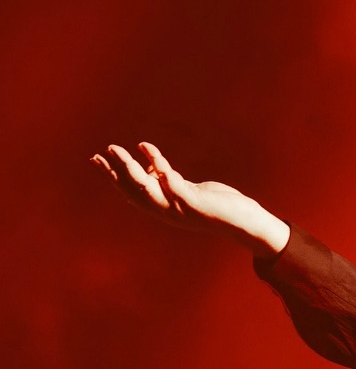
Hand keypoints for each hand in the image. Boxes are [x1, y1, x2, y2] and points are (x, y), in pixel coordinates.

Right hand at [91, 142, 289, 255]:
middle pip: (132, 191)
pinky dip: (156, 162)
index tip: (97, 160)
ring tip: (115, 149)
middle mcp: (167, 211)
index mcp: (164, 209)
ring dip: (128, 167)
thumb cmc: (218, 205)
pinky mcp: (192, 202)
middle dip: (114, 173)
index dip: (113, 178)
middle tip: (100, 154)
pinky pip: (168, 179)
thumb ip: (169, 181)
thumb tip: (152, 167)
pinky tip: (145, 147)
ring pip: (145, 187)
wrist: (244, 221)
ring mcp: (178, 208)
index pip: (131, 194)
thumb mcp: (188, 190)